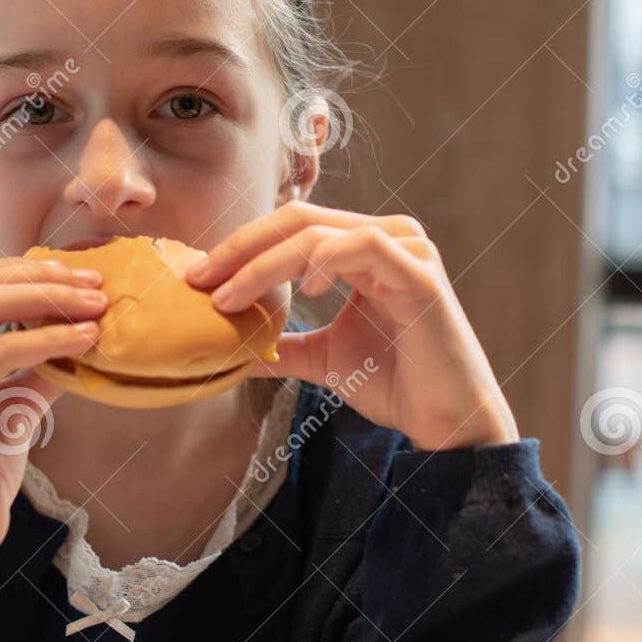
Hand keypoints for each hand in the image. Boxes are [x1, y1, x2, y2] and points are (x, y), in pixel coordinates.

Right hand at [0, 256, 109, 641]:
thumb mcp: (6, 403)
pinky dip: (53, 338)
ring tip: (98, 305)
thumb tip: (80, 329)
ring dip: (52, 298)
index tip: (73, 276)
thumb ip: (30, 364)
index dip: (21, 268)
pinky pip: (6, 349)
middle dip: (43, 276)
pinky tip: (88, 339)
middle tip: (95, 284)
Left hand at [185, 201, 518, 451]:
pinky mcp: (421, 274)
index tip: (196, 279)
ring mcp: (407, 250)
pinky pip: (365, 245)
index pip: (289, 227)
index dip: (239, 247)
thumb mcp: (321, 359)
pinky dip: (325, 260)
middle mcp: (387, 237)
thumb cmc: (394, 383)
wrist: (444, 421)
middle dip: (240, 249)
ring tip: (232, 300)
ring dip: (266, 264)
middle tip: (200, 281)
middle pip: (296, 220)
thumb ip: (281, 345)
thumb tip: (229, 351)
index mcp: (362, 247)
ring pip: (320, 232)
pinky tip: (303, 291)